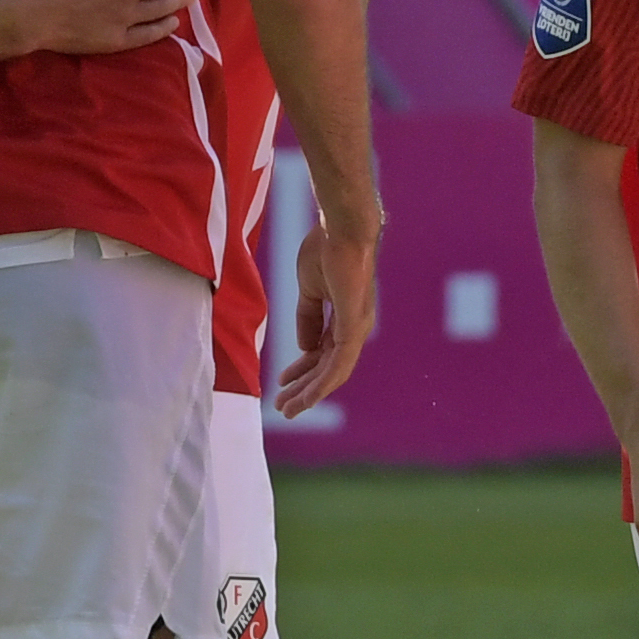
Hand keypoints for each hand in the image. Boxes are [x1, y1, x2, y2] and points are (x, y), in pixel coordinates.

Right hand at [272, 205, 378, 415]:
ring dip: (311, 393)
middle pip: (328, 368)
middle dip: (304, 388)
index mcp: (344, 317)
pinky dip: (323, 383)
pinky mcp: (354, 326)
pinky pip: (339, 363)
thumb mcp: (309, 289)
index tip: (281, 381)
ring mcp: (357, 328)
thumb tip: (303, 347)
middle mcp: (355, 327)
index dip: (302, 369)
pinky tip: (308, 397)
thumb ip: (307, 317)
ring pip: (334, 372)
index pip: (323, 352)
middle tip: (284, 407)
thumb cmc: (326, 249)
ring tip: (289, 409)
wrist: (340, 229)